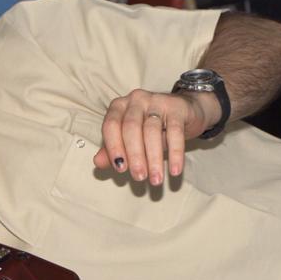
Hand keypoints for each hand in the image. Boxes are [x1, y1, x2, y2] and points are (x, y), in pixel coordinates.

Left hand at [91, 89, 213, 184]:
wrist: (183, 112)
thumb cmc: (151, 129)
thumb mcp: (130, 140)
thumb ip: (112, 151)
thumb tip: (97, 163)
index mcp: (119, 106)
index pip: (111, 125)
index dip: (113, 148)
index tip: (120, 169)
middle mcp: (136, 100)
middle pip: (131, 128)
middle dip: (135, 156)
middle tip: (139, 177)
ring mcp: (156, 100)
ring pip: (152, 131)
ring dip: (154, 158)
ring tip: (156, 179)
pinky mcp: (177, 106)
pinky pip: (175, 131)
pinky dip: (175, 153)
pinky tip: (175, 170)